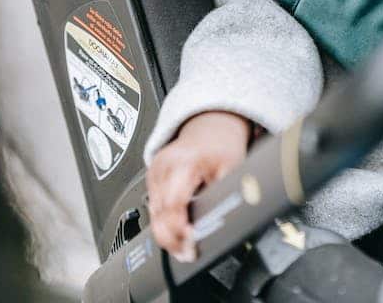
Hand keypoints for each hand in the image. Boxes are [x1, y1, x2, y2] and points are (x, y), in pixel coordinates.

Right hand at [146, 110, 251, 260]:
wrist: (211, 127)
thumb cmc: (222, 146)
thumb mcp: (232, 169)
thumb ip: (224, 195)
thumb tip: (223, 222)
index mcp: (184, 163)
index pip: (174, 203)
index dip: (180, 228)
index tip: (191, 244)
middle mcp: (164, 166)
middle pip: (159, 212)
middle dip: (171, 239)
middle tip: (187, 254)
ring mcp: (154, 171)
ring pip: (152, 212)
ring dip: (165, 234)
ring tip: (182, 249)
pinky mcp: (151, 177)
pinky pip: (152, 206)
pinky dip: (162, 222)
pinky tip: (175, 233)